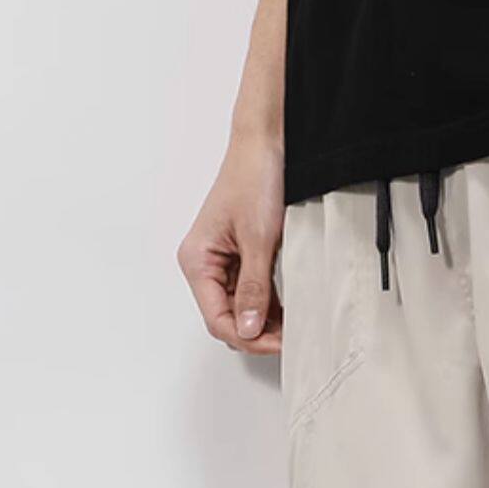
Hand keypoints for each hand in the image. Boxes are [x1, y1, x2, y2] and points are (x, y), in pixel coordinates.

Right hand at [178, 130, 284, 354]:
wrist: (265, 144)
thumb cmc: (254, 178)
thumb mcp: (258, 240)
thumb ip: (254, 289)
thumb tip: (249, 328)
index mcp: (197, 260)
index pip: (217, 319)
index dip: (247, 337)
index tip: (277, 343)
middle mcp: (205, 264)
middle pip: (226, 317)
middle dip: (256, 332)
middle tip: (288, 338)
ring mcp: (222, 261)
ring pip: (241, 307)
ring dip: (264, 320)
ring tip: (291, 326)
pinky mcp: (240, 255)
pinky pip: (251, 291)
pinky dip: (268, 303)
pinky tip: (287, 309)